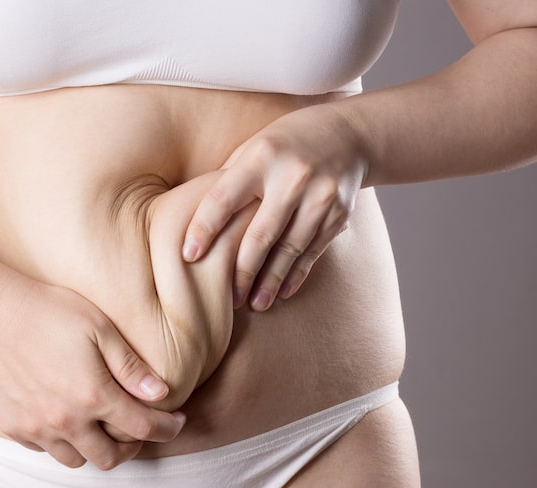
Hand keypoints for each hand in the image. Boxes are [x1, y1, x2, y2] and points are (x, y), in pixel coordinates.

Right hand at [0, 278, 185, 469]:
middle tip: (137, 428)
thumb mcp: (100, 329)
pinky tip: (65, 417)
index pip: (142, 428)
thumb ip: (130, 366)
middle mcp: (65, 421)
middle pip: (110, 458)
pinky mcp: (14, 427)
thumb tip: (160, 393)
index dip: (166, 429)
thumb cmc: (51, 313)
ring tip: (100, 426)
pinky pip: (45, 450)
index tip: (175, 422)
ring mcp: (36, 428)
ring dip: (94, 448)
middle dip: (132, 448)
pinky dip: (61, 441)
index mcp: (92, 395)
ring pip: (76, 461)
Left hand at [182, 104, 367, 310]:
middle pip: (260, 235)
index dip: (203, 228)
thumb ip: (228, 180)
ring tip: (254, 305)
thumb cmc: (283, 146)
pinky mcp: (339, 213)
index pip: (224, 198)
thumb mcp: (253, 149)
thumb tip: (190, 218)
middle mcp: (292, 176)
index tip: (188, 255)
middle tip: (228, 299)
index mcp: (260, 157)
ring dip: (270, 281)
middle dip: (242, 271)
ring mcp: (319, 196)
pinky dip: (296, 274)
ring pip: (289, 249)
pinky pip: (313, 251)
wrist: (348, 134)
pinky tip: (281, 292)